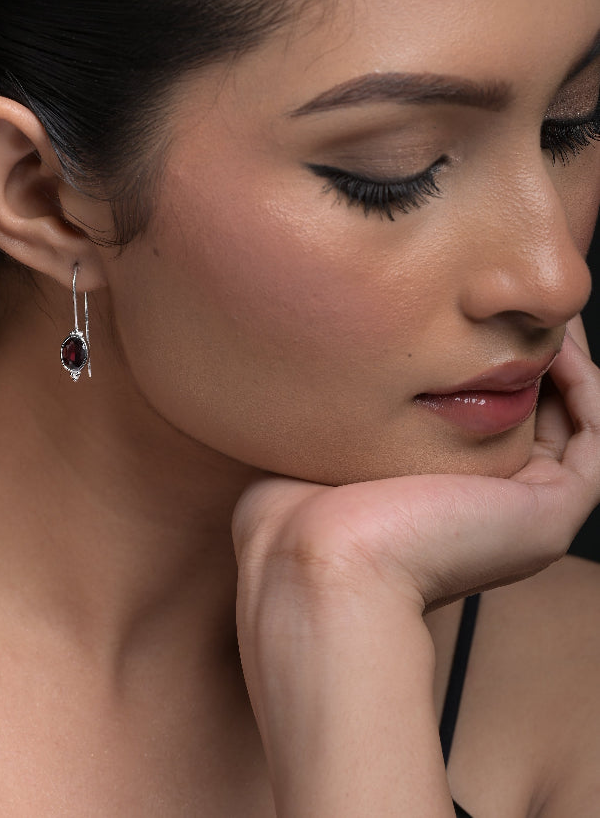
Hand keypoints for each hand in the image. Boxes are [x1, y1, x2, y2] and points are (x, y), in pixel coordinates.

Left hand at [234, 318, 599, 612]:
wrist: (316, 561)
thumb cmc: (297, 511)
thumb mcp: (321, 442)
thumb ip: (343, 408)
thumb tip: (320, 361)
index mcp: (441, 497)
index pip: (489, 422)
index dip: (494, 367)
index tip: (479, 317)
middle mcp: (488, 508)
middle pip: (537, 418)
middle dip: (535, 357)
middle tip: (525, 306)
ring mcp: (523, 516)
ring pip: (572, 425)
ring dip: (567, 366)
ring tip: (548, 316)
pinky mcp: (549, 515)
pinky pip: (594, 441)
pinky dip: (586, 387)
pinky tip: (558, 345)